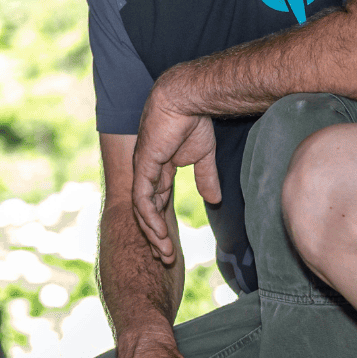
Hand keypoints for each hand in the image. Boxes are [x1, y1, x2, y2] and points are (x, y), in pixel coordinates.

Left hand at [131, 75, 220, 264]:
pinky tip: (159, 234)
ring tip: (164, 253)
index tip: (171, 246)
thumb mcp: (203, 156)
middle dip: (155, 237)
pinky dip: (149, 218)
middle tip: (165, 259)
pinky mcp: (143, 166)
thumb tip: (214, 200)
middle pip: (146, 212)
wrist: (190, 98)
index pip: (156, 203)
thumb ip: (206, 177)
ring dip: (153, 234)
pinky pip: (142, 199)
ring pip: (142, 210)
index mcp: (159, 169)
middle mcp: (147, 172)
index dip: (162, 225)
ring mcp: (143, 169)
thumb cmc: (195, 120)